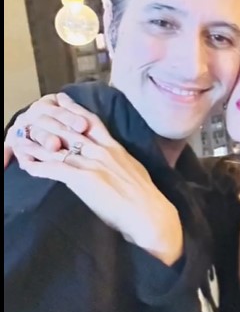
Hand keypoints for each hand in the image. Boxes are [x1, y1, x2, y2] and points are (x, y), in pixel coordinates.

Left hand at [15, 96, 182, 265]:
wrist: (148, 212)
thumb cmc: (145, 196)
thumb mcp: (133, 168)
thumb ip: (119, 160)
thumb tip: (113, 160)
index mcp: (114, 147)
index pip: (90, 121)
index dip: (73, 108)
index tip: (60, 98)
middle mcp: (101, 150)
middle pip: (68, 129)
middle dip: (47, 122)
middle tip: (30, 116)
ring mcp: (91, 163)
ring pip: (57, 147)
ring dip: (34, 144)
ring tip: (18, 139)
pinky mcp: (83, 178)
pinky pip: (53, 169)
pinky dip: (37, 166)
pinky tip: (25, 165)